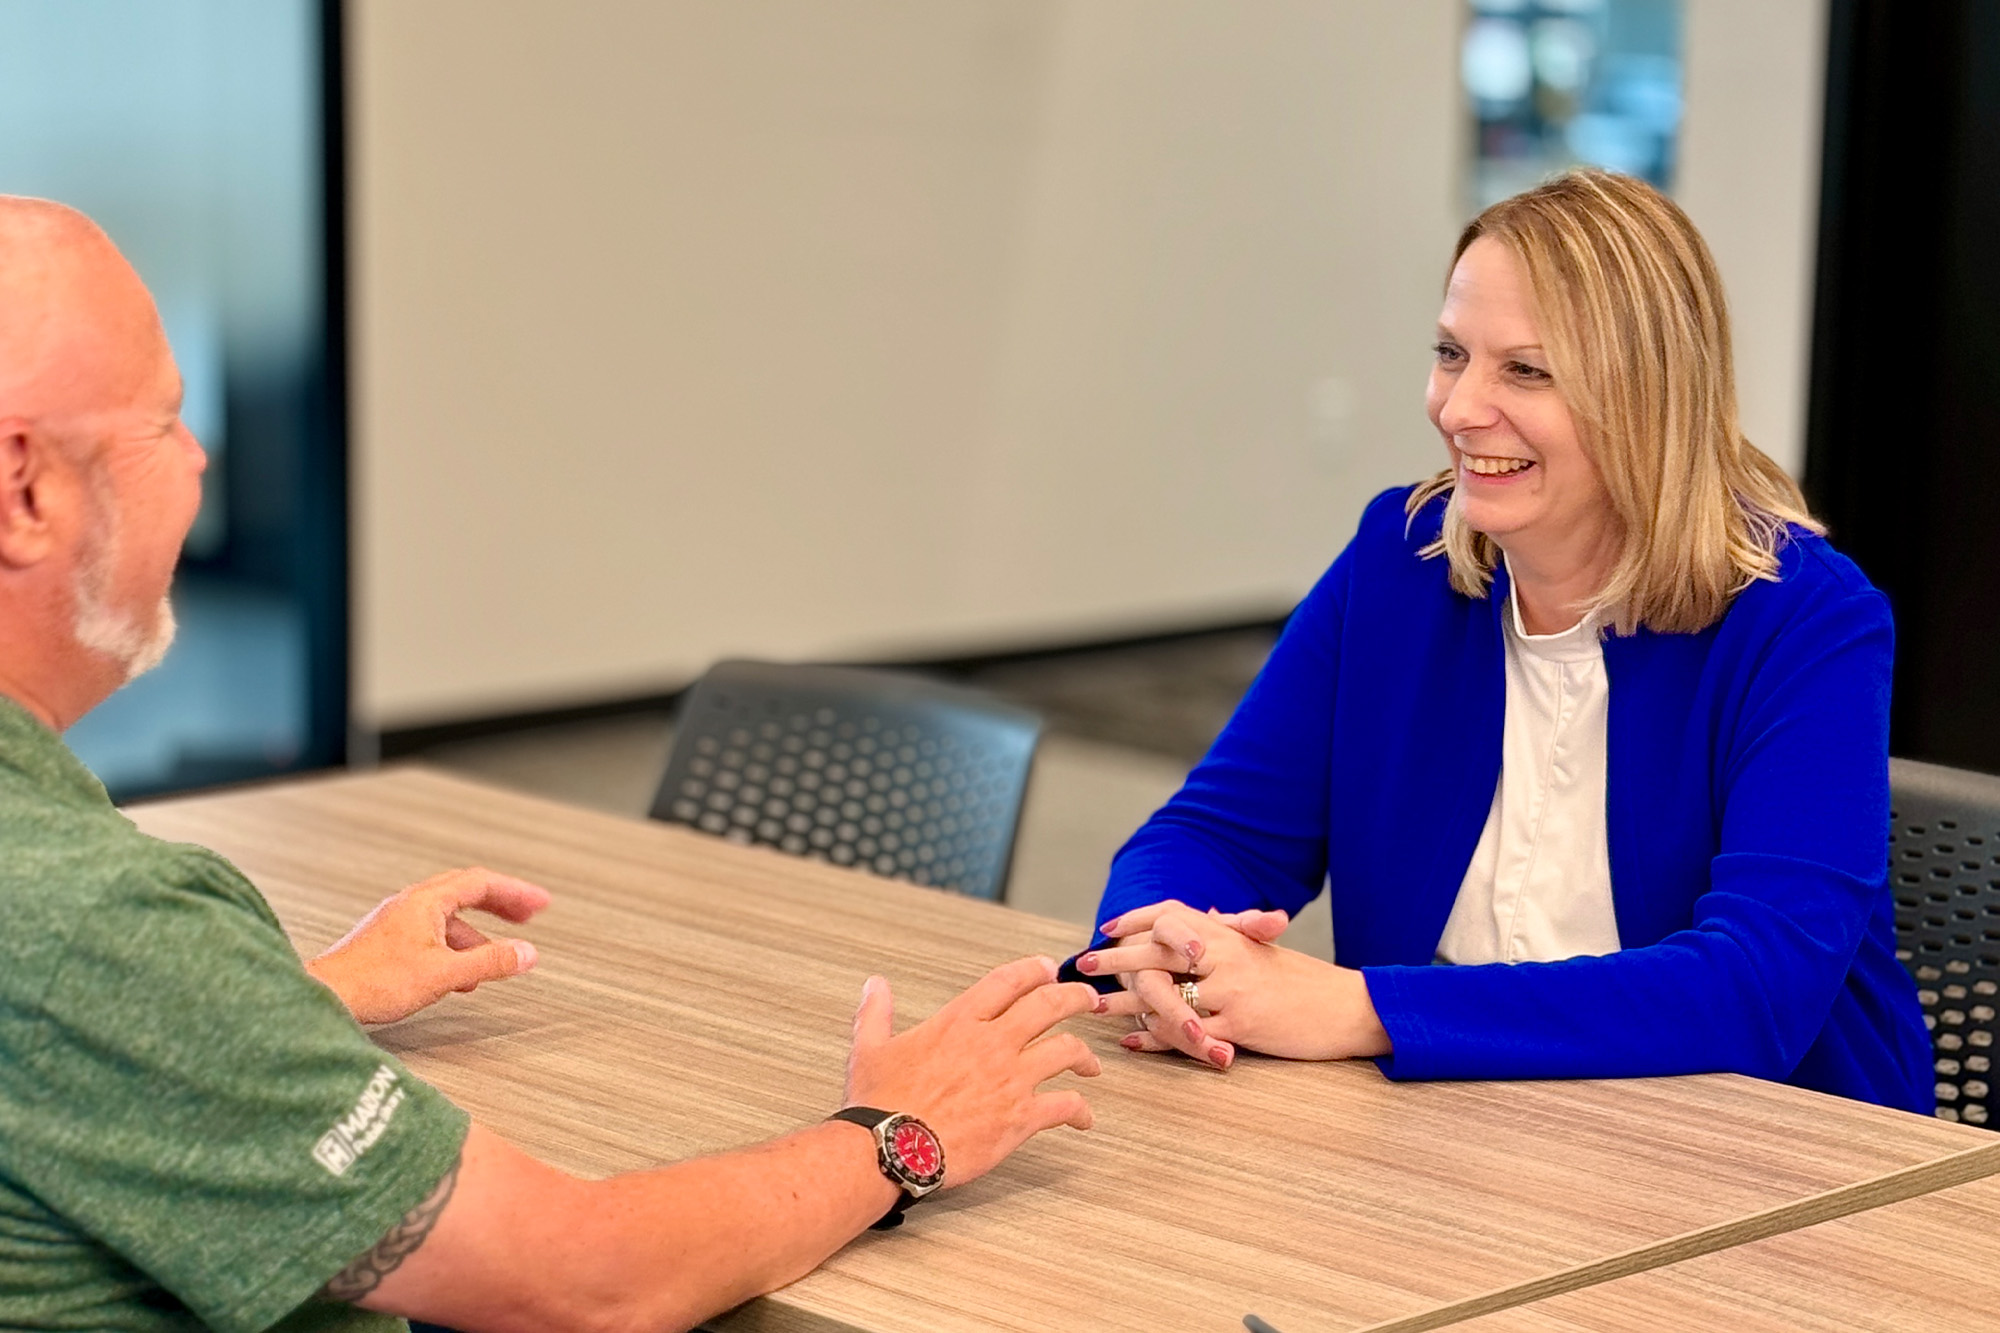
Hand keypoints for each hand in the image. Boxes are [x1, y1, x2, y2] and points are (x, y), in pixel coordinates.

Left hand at [307, 867, 550, 1024]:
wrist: (326, 997)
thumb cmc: (372, 982)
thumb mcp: (444, 973)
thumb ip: (489, 962)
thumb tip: (525, 953)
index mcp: (425, 902)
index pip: (480, 883)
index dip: (516, 892)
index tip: (539, 902)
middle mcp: (409, 905)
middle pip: (465, 892)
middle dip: (500, 904)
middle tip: (526, 915)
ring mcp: (395, 922)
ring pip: (447, 917)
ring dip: (477, 933)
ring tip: (494, 958)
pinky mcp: (386, 942)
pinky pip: (432, 934)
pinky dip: (455, 947)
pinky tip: (457, 974)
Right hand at [843, 955, 1101, 1187]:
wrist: (888, 1148)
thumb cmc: (878, 1102)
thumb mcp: (869, 1048)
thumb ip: (876, 1013)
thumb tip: (875, 985)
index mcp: (958, 1022)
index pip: (1007, 981)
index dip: (1034, 970)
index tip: (1049, 968)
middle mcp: (991, 1043)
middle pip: (1049, 1005)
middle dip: (1076, 998)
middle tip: (1089, 1000)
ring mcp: (1011, 1080)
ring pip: (1067, 1051)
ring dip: (1085, 1055)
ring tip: (1091, 1064)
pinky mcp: (1020, 1118)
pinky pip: (1065, 1107)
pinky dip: (1080, 1111)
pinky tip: (1084, 1118)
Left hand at [1076, 900, 1389, 1065]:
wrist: (1346, 1008)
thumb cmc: (1303, 980)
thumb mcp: (1264, 949)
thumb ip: (1231, 931)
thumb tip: (1204, 912)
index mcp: (1230, 934)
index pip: (1174, 915)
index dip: (1139, 918)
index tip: (1110, 927)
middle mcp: (1226, 956)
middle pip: (1158, 952)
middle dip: (1119, 959)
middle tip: (1085, 964)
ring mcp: (1231, 992)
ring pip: (1166, 996)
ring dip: (1128, 1003)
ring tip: (1098, 1008)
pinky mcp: (1238, 1026)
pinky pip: (1187, 1034)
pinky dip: (1157, 1038)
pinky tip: (1135, 1041)